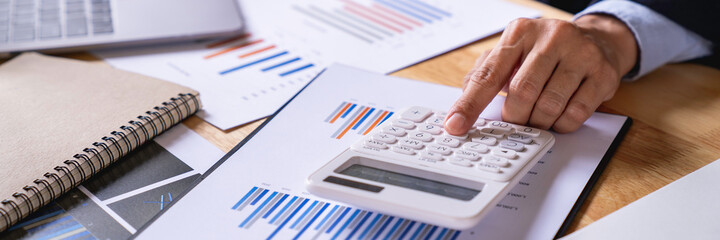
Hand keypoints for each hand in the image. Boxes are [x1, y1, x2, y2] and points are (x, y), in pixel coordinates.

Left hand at [444, 15, 637, 133]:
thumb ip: (482, 77)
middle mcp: (550, 37)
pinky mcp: (602, 73)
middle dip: (515, 117)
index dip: (469, 104)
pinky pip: (577, 113)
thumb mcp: (510, 55)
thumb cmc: (544, 53)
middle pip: (521, 92)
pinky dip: (563, 124)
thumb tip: (458, 110)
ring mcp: (580, 53)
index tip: (455, 126)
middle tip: (516, 121)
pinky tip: (560, 116)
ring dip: (539, 122)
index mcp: (519, 33)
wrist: (596, 40)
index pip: (488, 74)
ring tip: (538, 117)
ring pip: (549, 105)